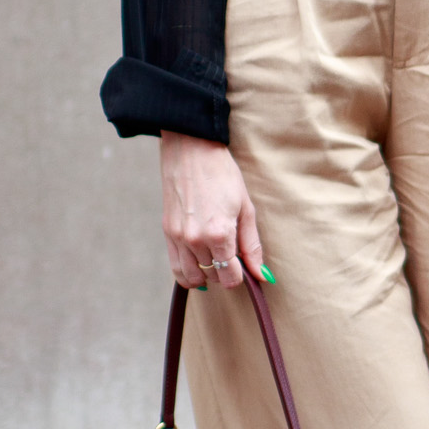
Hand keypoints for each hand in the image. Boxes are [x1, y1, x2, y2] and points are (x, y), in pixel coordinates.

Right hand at [160, 133, 266, 290]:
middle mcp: (196, 239)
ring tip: (215, 262)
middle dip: (225, 273)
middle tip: (232, 258)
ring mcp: (178, 237)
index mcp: (219, 233)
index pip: (230, 276)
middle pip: (212, 276)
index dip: (240, 276)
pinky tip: (198, 266)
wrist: (192, 151)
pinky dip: (187, 274)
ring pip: (192, 277)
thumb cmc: (223, 175)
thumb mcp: (246, 208)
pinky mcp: (167, 232)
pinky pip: (175, 267)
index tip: (244, 268)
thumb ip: (252, 245)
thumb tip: (261, 274)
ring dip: (206, 276)